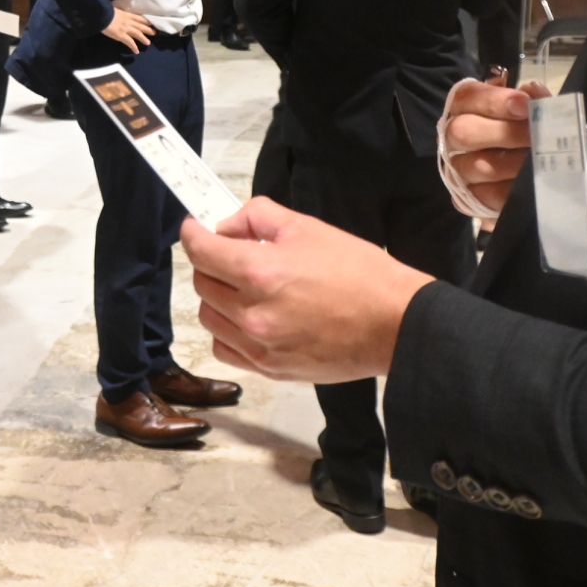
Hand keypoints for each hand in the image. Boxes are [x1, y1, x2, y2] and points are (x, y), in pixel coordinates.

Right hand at [101, 8, 154, 53]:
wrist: (102, 15)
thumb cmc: (106, 11)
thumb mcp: (114, 9)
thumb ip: (118, 13)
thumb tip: (116, 14)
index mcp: (126, 14)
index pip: (138, 18)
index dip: (144, 21)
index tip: (150, 23)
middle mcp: (128, 22)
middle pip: (140, 26)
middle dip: (147, 29)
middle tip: (154, 32)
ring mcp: (126, 29)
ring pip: (137, 34)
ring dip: (143, 38)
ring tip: (148, 43)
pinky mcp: (121, 36)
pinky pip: (130, 42)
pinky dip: (134, 47)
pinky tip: (137, 51)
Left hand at [183, 200, 432, 382]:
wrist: (395, 324)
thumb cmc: (360, 273)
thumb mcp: (308, 228)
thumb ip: (259, 217)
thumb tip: (228, 225)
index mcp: (260, 272)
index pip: (201, 250)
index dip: (192, 233)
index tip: (194, 227)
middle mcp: (252, 312)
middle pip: (202, 282)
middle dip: (211, 262)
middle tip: (232, 253)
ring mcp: (259, 346)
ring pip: (209, 316)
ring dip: (218, 297)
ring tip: (245, 287)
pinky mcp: (269, 369)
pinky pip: (225, 347)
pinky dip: (228, 330)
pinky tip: (249, 318)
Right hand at [441, 77, 551, 212]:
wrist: (537, 175)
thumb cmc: (532, 134)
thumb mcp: (537, 112)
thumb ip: (537, 101)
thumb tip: (533, 93)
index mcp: (468, 106)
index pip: (469, 97)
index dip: (495, 101)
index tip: (525, 105)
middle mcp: (454, 135)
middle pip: (462, 131)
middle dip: (504, 133)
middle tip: (535, 138)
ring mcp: (457, 168)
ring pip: (476, 165)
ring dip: (513, 164)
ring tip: (540, 164)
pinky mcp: (466, 198)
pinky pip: (485, 196)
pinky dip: (511, 191)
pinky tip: (530, 186)